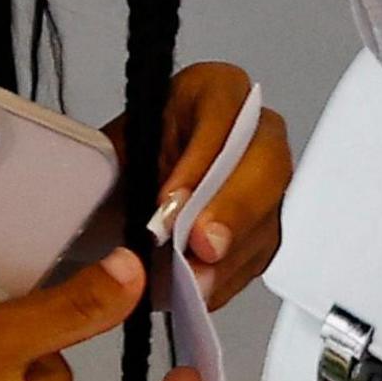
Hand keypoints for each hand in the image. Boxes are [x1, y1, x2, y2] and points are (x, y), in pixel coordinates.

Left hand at [117, 59, 291, 308]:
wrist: (114, 200)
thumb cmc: (114, 168)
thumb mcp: (111, 156)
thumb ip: (129, 174)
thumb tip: (152, 214)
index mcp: (209, 90)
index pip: (222, 109)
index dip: (201, 157)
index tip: (171, 201)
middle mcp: (246, 129)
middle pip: (265, 159)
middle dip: (233, 207)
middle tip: (203, 244)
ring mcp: (261, 179)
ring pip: (270, 210)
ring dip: (233, 251)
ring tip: (195, 281)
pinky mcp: (262, 224)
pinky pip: (260, 251)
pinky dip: (230, 275)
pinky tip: (201, 290)